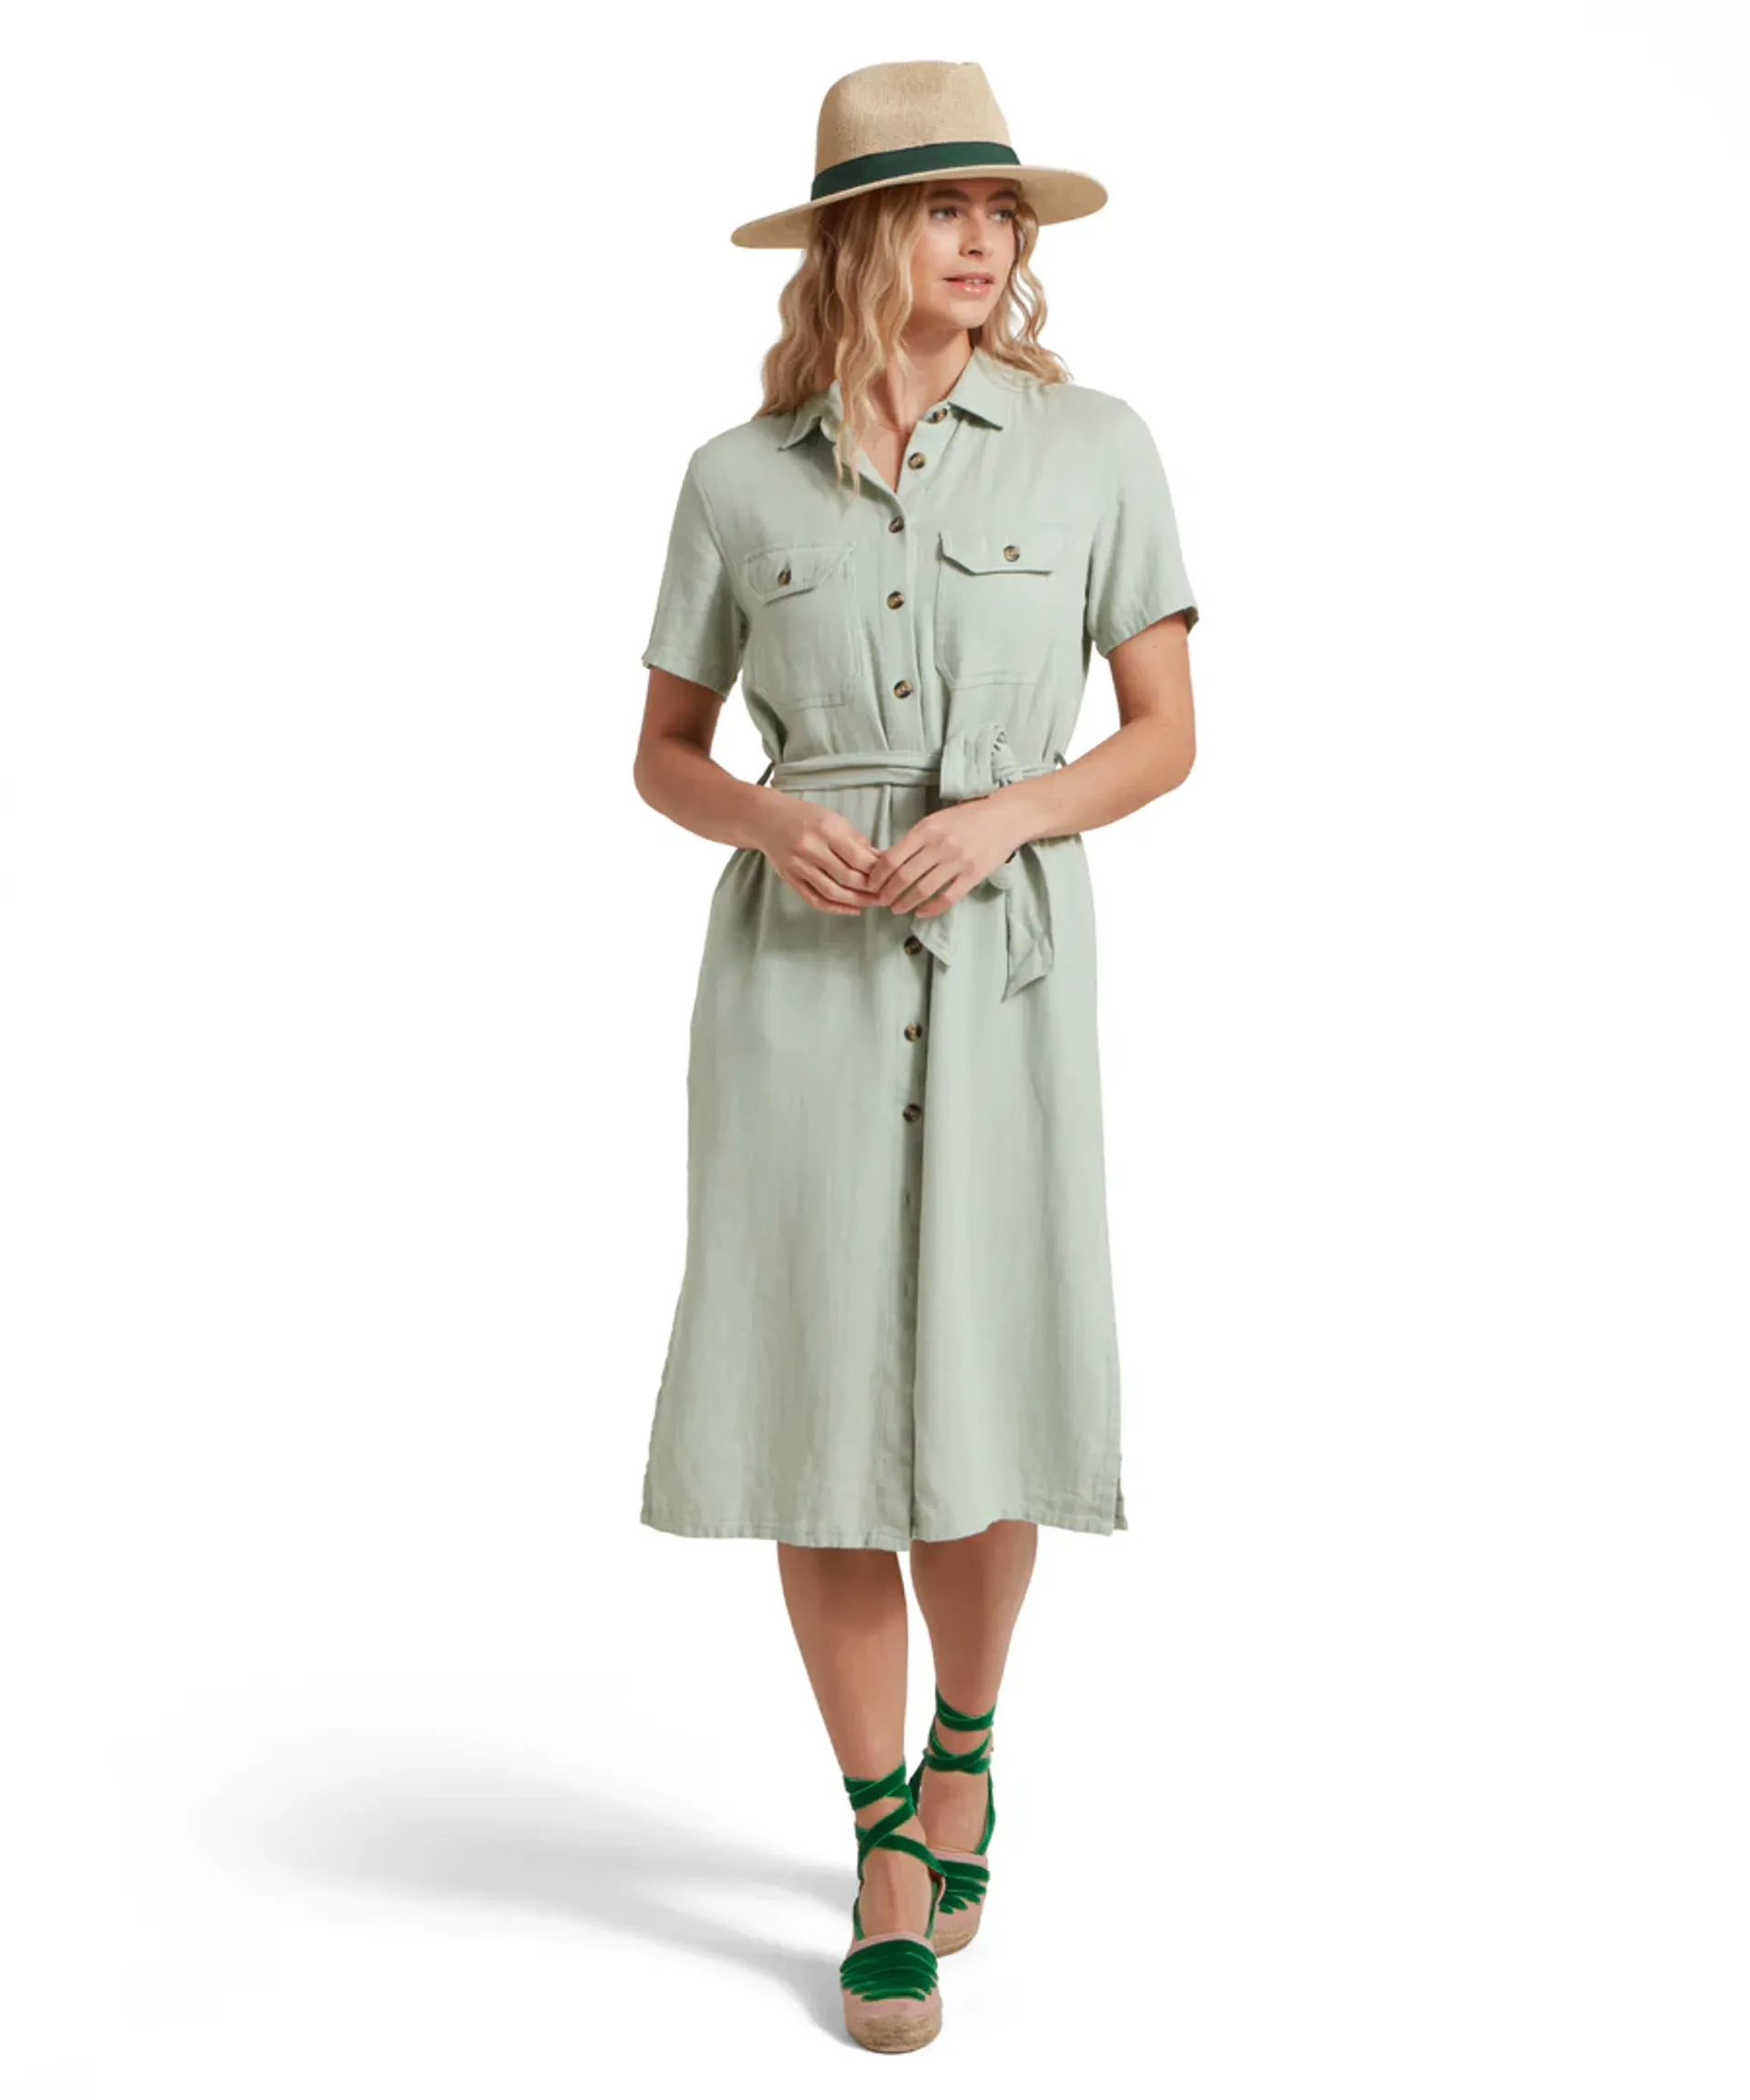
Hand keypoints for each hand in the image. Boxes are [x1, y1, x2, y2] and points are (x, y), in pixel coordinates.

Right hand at [754, 792, 882, 913]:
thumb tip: (881, 859)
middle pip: (847, 877)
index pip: (858, 857)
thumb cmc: (804, 816)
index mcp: (825, 830)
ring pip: (832, 892)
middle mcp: (810, 849)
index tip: (890, 875)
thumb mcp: (834, 819)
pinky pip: (814, 899)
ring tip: (873, 903)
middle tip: (886, 893)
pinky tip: (851, 909)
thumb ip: (857, 840)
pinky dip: (835, 908)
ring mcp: (798, 866)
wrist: (766, 819)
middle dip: (871, 889)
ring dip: (856, 901)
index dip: (877, 871)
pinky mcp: (790, 879)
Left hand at [863, 796, 1024, 918]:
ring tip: (897, 909)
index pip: (893, 857)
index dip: (878, 875)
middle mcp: (939, 845)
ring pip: (922, 889)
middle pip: (904, 876)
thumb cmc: (968, 816)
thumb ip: (916, 838)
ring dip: (905, 903)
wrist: (1005, 817)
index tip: (871, 884)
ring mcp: (957, 861)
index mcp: (926, 829)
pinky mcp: (973, 875)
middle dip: (887, 893)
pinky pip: (947, 898)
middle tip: (881, 901)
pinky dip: (930, 909)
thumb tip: (890, 859)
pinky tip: (921, 913)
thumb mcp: (936, 819)